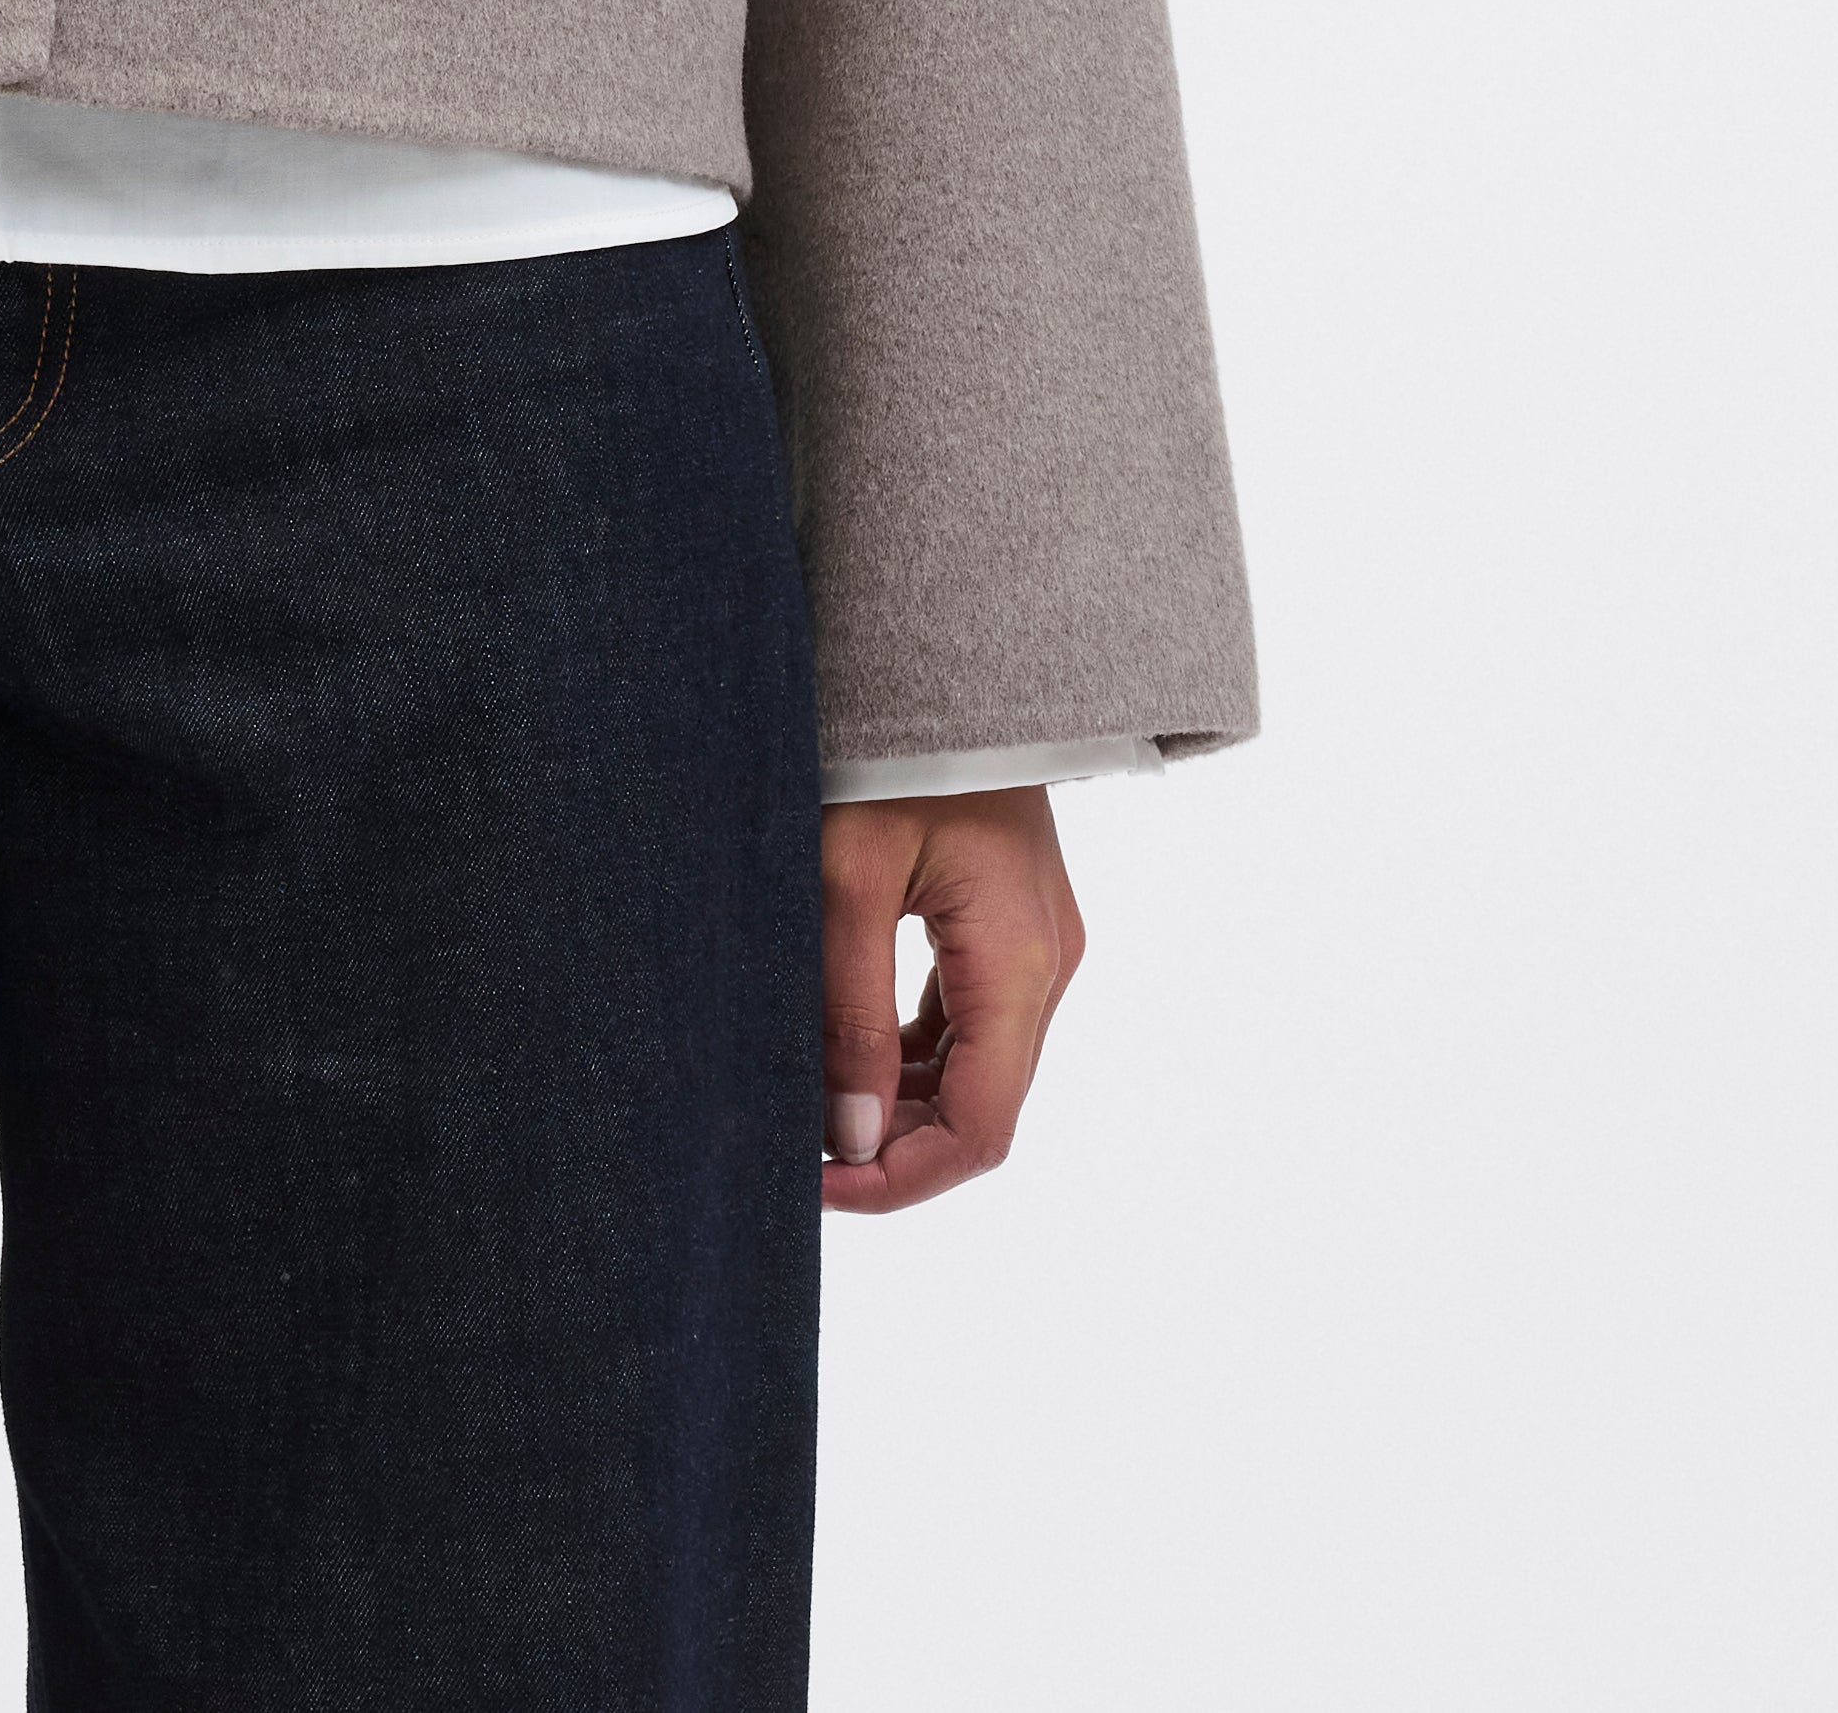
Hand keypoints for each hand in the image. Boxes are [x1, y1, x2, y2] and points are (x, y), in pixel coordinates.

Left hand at [817, 784, 1081, 1211]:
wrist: (942, 651)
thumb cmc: (889, 746)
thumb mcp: (846, 876)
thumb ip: (847, 1011)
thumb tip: (849, 1138)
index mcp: (1020, 961)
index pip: (981, 1130)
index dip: (901, 1179)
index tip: (815, 1187)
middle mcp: (1045, 964)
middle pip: (981, 1108)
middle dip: (891, 1148)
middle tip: (792, 1154)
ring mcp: (1033, 944)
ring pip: (972, 1069)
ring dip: (894, 1102)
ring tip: (802, 1104)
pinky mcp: (1007, 926)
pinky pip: (963, 1019)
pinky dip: (905, 1052)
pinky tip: (839, 1049)